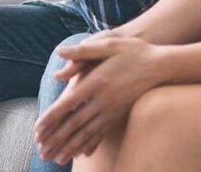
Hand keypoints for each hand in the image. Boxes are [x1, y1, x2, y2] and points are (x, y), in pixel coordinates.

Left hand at [34, 35, 165, 164]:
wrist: (162, 66)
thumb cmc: (133, 52)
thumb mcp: (109, 44)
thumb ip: (83, 50)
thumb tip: (58, 52)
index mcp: (97, 81)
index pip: (68, 103)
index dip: (51, 117)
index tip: (38, 129)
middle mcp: (104, 100)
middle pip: (75, 123)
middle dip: (55, 138)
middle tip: (41, 150)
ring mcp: (113, 110)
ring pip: (87, 133)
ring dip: (70, 146)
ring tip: (55, 157)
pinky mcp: (120, 115)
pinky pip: (102, 133)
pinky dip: (90, 144)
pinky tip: (81, 154)